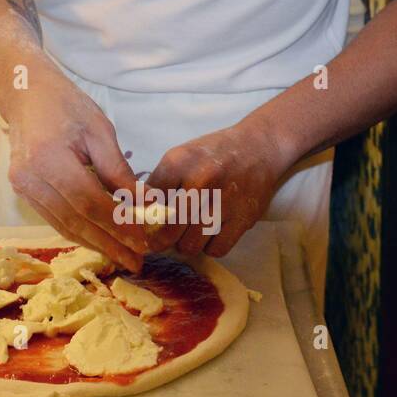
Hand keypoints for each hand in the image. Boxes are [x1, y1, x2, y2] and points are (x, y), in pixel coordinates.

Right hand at [3, 64, 146, 269]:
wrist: (26, 94)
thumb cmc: (66, 105)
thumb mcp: (99, 131)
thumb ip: (118, 170)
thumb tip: (144, 204)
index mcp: (50, 158)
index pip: (89, 203)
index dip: (117, 225)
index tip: (142, 242)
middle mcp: (31, 178)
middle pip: (75, 221)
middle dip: (108, 244)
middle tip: (136, 261)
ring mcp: (22, 187)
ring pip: (62, 225)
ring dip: (94, 243)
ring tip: (121, 256)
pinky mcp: (21, 191)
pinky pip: (53, 218)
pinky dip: (77, 231)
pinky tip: (98, 239)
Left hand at [146, 119, 292, 260]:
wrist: (258, 147)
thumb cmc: (214, 153)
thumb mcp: (181, 156)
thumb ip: (159, 182)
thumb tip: (138, 213)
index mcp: (178, 163)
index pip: (148, 202)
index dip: (143, 218)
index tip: (143, 226)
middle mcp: (199, 181)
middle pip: (168, 229)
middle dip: (161, 239)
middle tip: (162, 239)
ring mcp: (223, 201)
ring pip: (191, 244)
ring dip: (186, 244)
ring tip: (187, 235)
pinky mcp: (243, 218)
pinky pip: (216, 249)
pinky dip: (210, 247)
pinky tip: (209, 236)